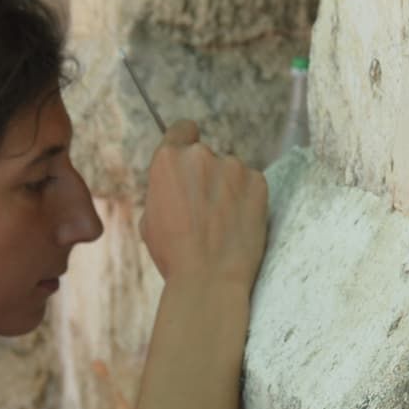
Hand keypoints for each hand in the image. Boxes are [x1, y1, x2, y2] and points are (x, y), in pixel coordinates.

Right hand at [140, 121, 267, 288]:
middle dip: (206, 175)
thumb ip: (164, 191)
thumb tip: (176, 186)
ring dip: (228, 188)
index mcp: (168, 160)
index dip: (186, 141)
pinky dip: (248, 199)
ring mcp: (233, 166)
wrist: (209, 279)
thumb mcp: (150, 219)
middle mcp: (201, 154)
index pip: (182, 129)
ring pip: (230, 171)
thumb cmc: (174, 255)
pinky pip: (251, 183)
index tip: (191, 156)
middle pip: (206, 155)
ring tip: (223, 223)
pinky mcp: (258, 181)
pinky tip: (239, 224)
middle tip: (205, 209)